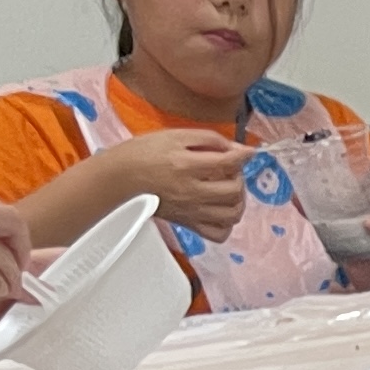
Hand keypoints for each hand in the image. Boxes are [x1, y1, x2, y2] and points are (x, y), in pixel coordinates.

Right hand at [110, 126, 258, 238]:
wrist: (121, 177)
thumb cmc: (144, 154)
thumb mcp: (174, 136)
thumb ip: (207, 139)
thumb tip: (235, 147)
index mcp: (185, 165)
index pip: (227, 163)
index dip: (243, 155)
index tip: (248, 152)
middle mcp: (191, 192)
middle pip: (234, 189)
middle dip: (239, 176)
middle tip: (230, 169)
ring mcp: (192, 211)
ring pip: (233, 213)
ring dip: (238, 200)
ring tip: (229, 188)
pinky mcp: (189, 224)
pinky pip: (219, 234)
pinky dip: (227, 224)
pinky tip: (221, 210)